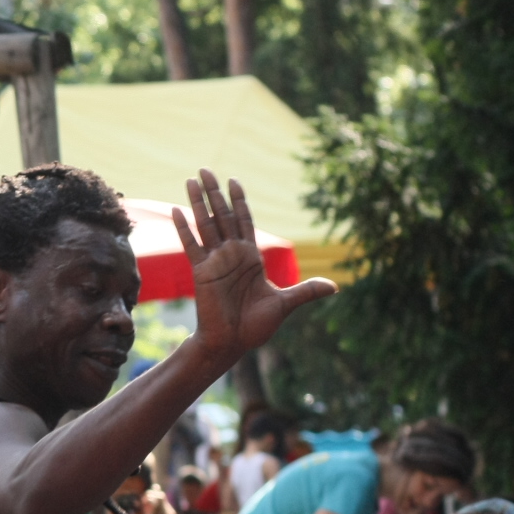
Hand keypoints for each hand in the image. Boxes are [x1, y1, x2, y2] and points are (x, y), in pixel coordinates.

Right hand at [173, 171, 337, 360]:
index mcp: (250, 257)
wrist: (232, 344)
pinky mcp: (202, 272)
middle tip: (206, 169)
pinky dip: (185, 229)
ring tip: (191, 179)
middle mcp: (231, 255)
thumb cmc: (255, 327)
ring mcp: (215, 262)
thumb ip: (306, 290)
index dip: (239, 200)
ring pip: (206, 224)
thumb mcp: (286, 304)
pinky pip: (192, 246)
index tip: (233, 181)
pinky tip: (178, 210)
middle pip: (222, 215)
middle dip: (215, 192)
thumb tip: (335, 287)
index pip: (244, 221)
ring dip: (198, 202)